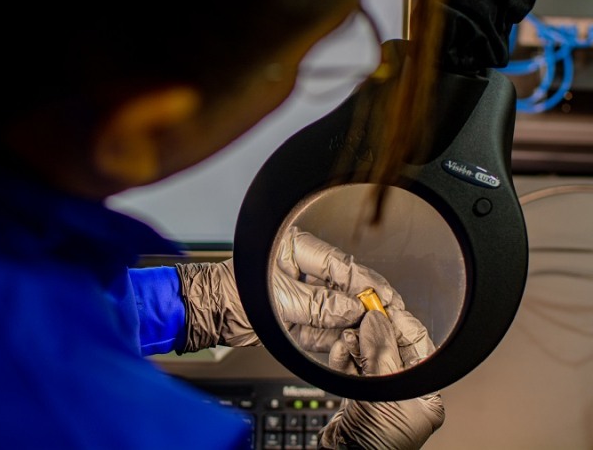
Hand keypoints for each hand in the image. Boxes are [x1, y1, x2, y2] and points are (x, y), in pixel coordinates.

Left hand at [176, 226, 402, 353]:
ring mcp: (296, 295)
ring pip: (333, 310)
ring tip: (372, 331)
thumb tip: (352, 310)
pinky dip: (333, 337)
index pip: (339, 264)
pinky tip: (350, 342)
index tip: (382, 293)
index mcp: (294, 249)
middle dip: (361, 303)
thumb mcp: (282, 297)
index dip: (364, 280)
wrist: (208, 315)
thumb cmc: (232, 291)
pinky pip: (319, 329)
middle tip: (385, 313)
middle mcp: (298, 270)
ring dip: (350, 323)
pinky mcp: (293, 319)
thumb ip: (320, 305)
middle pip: (340, 288)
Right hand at [320, 311, 444, 448]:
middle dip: (375, 332)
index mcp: (425, 395)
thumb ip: (382, 354)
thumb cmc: (379, 443)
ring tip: (349, 334)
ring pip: (368, 358)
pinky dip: (344, 358)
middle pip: (390, 350)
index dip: (401, 326)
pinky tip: (341, 348)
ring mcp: (380, 395)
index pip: (417, 349)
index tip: (387, 308)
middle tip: (365, 314)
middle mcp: (404, 394)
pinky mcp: (357, 398)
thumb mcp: (386, 392)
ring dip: (356, 343)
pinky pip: (352, 370)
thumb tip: (378, 320)